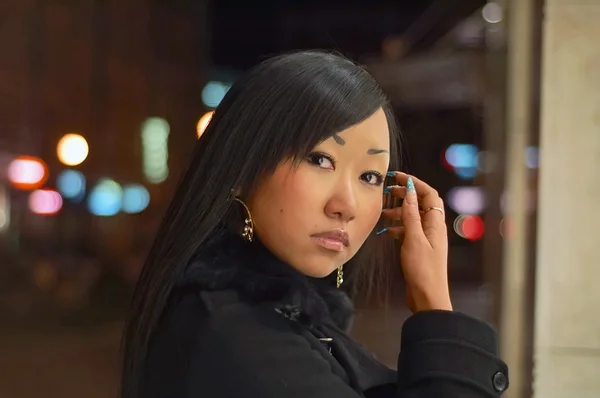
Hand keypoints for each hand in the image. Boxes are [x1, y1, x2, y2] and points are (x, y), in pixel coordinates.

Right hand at [380, 172, 451, 312]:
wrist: (427, 296)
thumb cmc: (423, 269)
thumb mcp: (414, 239)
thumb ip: (411, 214)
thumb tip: (409, 191)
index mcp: (435, 223)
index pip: (428, 194)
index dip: (414, 182)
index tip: (397, 177)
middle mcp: (433, 227)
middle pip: (421, 203)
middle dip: (405, 194)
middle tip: (387, 191)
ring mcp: (426, 238)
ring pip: (413, 216)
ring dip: (399, 211)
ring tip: (383, 212)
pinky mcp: (419, 248)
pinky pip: (408, 230)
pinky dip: (398, 227)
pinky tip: (387, 231)